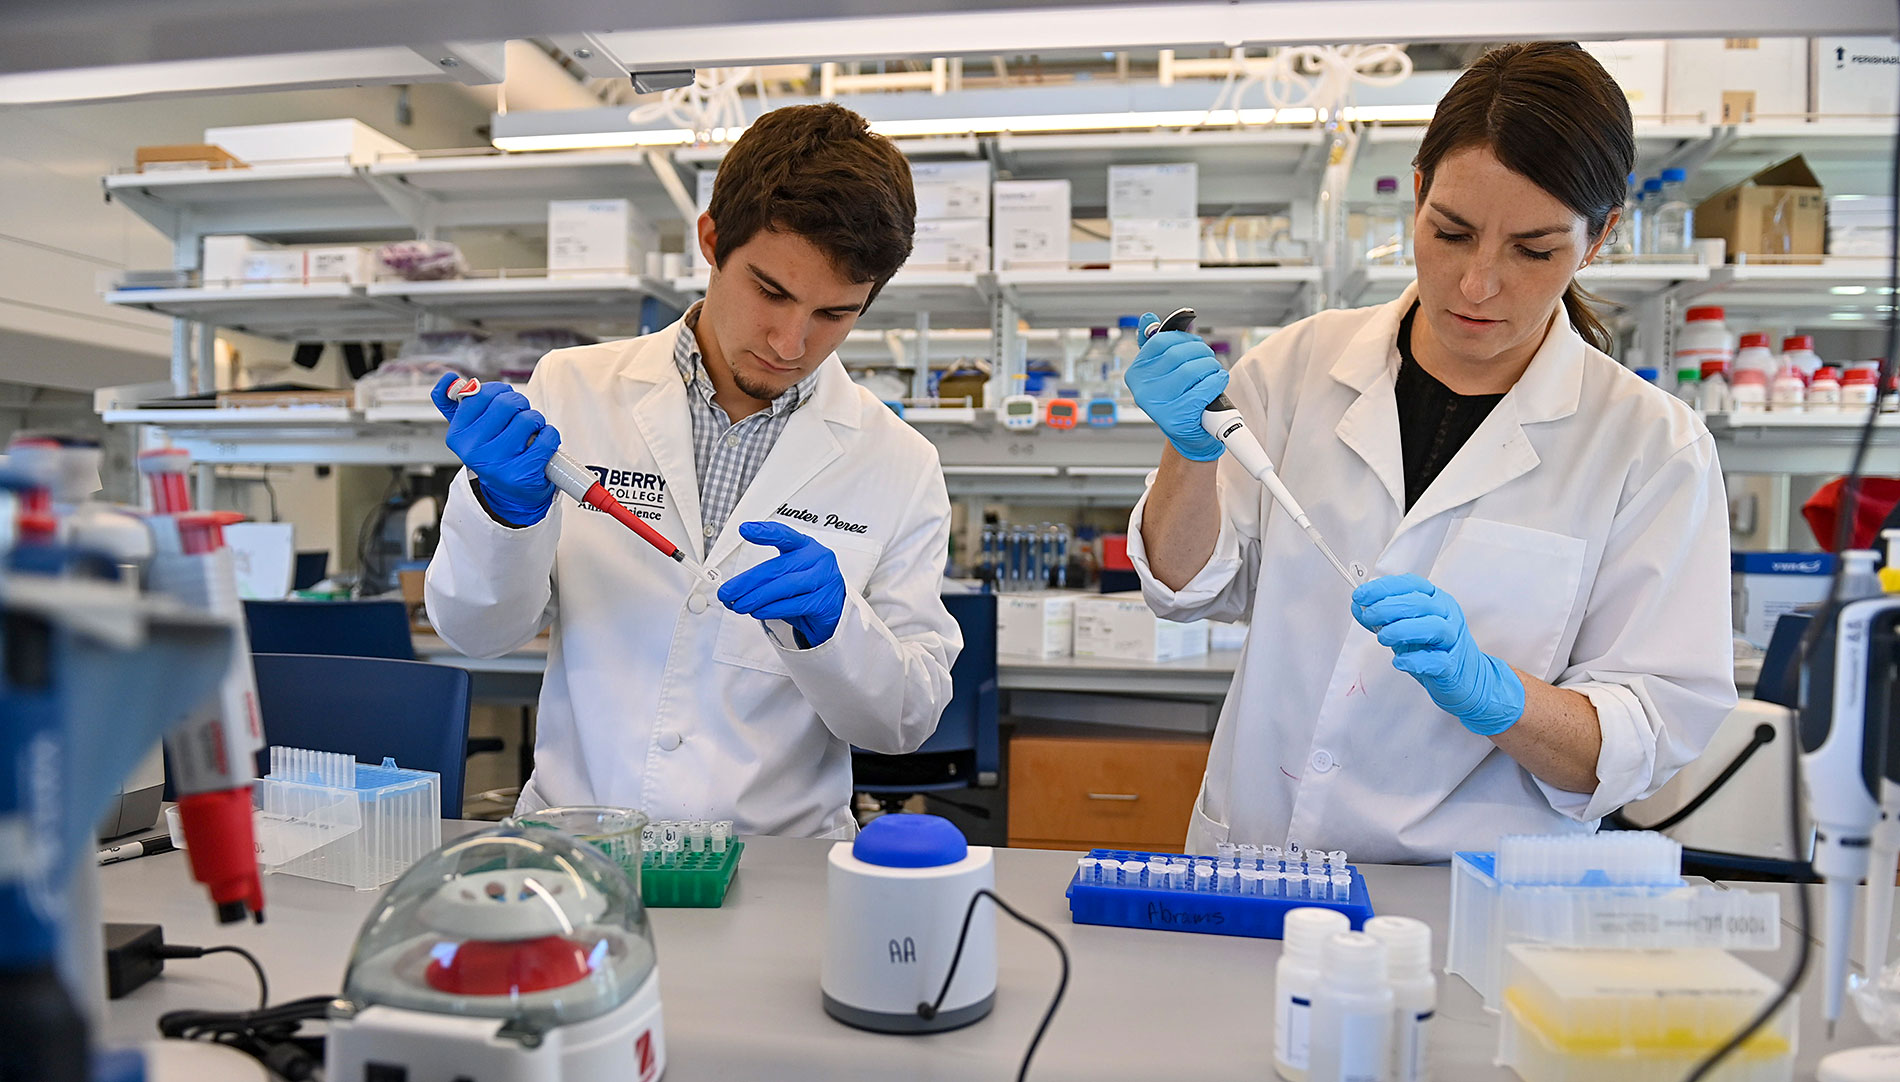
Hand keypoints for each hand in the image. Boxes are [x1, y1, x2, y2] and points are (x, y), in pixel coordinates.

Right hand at [432, 372, 559, 525]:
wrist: (511, 492)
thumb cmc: (492, 453)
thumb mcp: (468, 431)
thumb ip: (454, 404)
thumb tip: (449, 379)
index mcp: (457, 436)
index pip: (482, 393)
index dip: (499, 392)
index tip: (502, 401)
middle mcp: (474, 452)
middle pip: (508, 403)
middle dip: (520, 405)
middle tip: (519, 418)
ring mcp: (498, 465)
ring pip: (529, 419)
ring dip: (536, 421)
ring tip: (529, 435)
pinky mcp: (523, 475)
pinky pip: (547, 437)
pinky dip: (550, 436)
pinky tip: (540, 446)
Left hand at [717, 521, 847, 647]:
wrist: (835, 612)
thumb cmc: (808, 589)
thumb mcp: (791, 573)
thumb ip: (768, 574)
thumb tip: (736, 586)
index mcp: (806, 546)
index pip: (784, 535)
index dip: (764, 532)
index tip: (745, 530)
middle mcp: (817, 559)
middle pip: (777, 567)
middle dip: (747, 581)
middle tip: (728, 591)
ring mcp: (824, 580)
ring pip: (784, 587)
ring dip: (756, 598)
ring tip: (739, 604)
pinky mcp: (824, 602)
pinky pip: (793, 605)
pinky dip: (771, 609)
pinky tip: (758, 611)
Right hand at [1125, 312, 1229, 460]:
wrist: (1189, 435)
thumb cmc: (1178, 398)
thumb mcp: (1162, 371)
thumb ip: (1154, 344)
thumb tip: (1147, 318)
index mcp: (1136, 374)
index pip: (1160, 341)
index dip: (1183, 338)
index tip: (1193, 344)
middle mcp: (1142, 390)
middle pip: (1179, 354)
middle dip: (1201, 352)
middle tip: (1208, 359)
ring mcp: (1159, 405)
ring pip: (1194, 369)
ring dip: (1211, 367)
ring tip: (1212, 373)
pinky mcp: (1178, 418)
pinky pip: (1206, 387)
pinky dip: (1217, 381)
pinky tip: (1217, 383)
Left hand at [1350, 573, 1524, 735]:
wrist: (1465, 677)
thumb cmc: (1432, 648)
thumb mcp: (1404, 627)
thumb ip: (1382, 617)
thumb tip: (1357, 606)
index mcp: (1436, 599)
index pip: (1411, 584)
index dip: (1384, 587)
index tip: (1360, 595)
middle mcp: (1447, 615)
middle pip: (1419, 603)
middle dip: (1387, 607)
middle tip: (1369, 616)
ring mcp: (1453, 639)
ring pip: (1432, 627)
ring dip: (1401, 630)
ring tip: (1383, 638)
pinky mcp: (1452, 665)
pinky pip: (1436, 660)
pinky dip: (1414, 660)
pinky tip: (1399, 661)